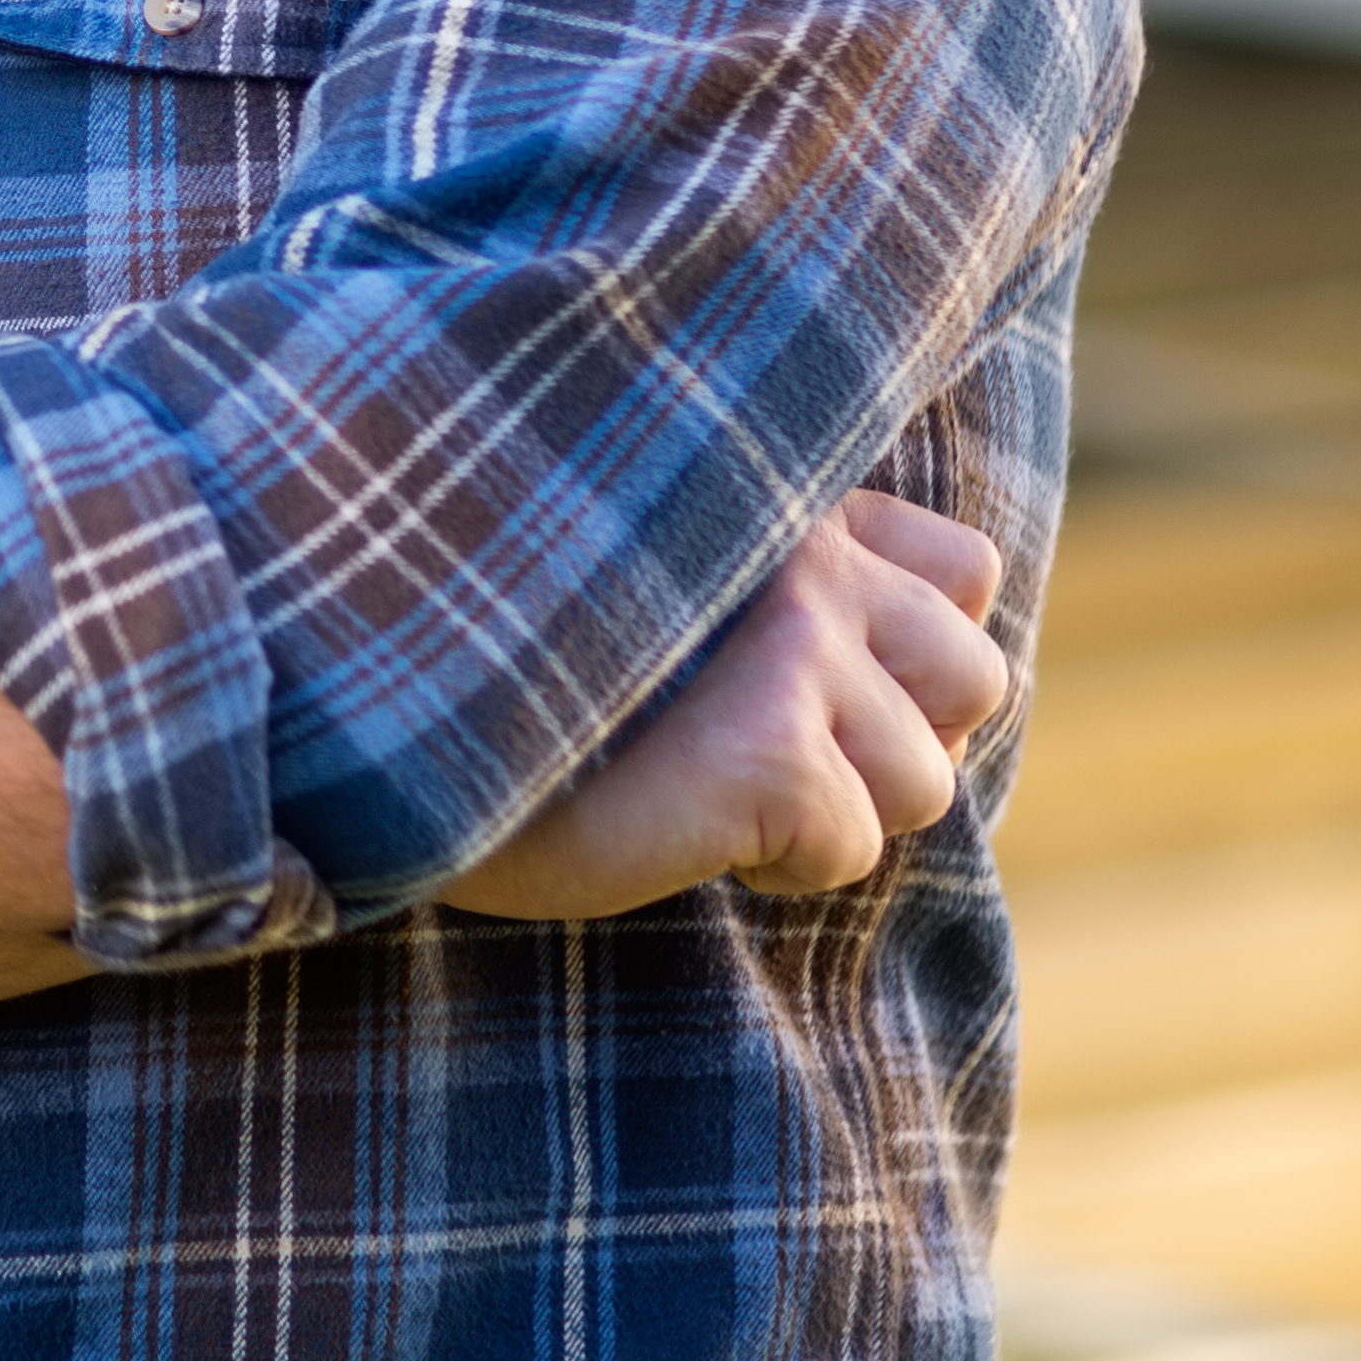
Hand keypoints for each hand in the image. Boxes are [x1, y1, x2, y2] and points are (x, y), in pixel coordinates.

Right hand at [440, 492, 1007, 917]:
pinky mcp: (771, 749)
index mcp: (775, 495)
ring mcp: (794, 648)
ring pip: (925, 779)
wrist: (387, 709)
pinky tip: (681, 826)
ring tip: (711, 789)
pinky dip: (777, 864)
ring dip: (832, 810)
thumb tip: (905, 671)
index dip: (914, 646)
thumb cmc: (497, 648)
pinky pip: (851, 846)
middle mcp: (803, 557)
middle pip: (973, 676)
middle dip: (896, 740)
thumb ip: (765, 584)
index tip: (815, 684)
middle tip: (776, 755)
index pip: (960, 569)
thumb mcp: (648, 575)